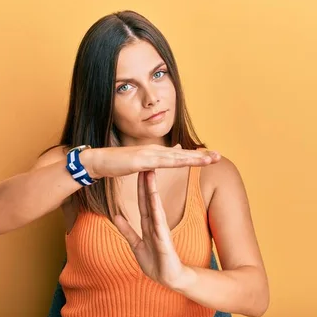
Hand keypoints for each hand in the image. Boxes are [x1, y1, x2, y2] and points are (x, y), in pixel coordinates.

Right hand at [81, 144, 219, 178]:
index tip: (210, 157)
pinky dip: (176, 162)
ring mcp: (149, 154)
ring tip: (210, 159)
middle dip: (201, 155)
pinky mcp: (142, 160)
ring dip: (194, 158)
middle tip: (219, 156)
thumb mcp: (137, 164)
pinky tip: (187, 162)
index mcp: (155, 154)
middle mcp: (155, 151)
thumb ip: (151, 163)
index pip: (179, 155)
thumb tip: (159, 162)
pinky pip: (162, 162)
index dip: (195, 156)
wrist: (98, 161)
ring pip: (176, 157)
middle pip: (182, 154)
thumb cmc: (116, 164)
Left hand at [113, 169, 191, 288]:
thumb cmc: (156, 263)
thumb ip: (127, 231)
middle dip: (146, 182)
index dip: (140, 186)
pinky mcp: (165, 241)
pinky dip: (156, 211)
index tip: (138, 170)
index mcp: (148, 225)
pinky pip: (159, 223)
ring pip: (155, 207)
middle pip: (149, 199)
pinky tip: (154, 199)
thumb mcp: (136, 245)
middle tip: (146, 162)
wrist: (171, 279)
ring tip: (150, 174)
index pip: (143, 201)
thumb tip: (116, 216)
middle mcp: (156, 224)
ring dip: (152, 190)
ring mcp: (161, 231)